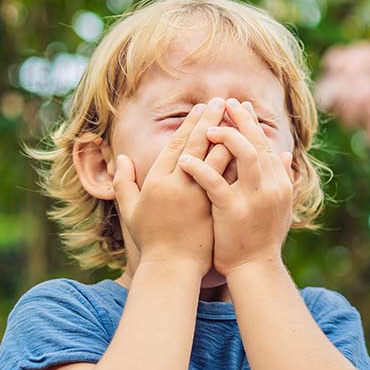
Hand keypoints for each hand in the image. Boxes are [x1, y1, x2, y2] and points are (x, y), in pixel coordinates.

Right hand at [112, 99, 224, 274]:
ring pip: (216, 159)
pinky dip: (238, 162)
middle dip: (209, 121)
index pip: (176, 146)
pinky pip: (229, 179)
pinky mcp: (215, 207)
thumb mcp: (131, 211)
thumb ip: (124, 183)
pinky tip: (249, 147)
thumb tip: (120, 158)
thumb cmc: (151, 240)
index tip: (199, 108)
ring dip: (227, 135)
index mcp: (157, 182)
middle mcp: (178, 185)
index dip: (189, 125)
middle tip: (220, 101)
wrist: (173, 268)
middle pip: (197, 145)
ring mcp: (198, 196)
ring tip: (236, 119)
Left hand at [177, 97, 294, 276]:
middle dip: (240, 119)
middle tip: (222, 102)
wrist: (255, 268)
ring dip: (225, 137)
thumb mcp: (279, 206)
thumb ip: (282, 179)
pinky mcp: (233, 209)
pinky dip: (200, 168)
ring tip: (206, 127)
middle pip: (257, 142)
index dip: (251, 123)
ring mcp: (254, 197)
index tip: (238, 106)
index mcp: (279, 183)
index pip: (265, 144)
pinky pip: (214, 182)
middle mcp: (271, 186)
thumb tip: (285, 154)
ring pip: (244, 155)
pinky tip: (185, 159)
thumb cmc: (263, 239)